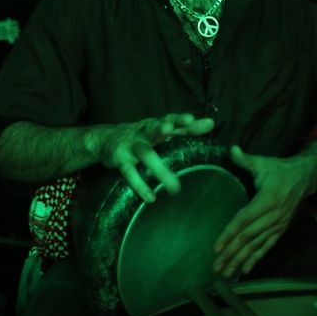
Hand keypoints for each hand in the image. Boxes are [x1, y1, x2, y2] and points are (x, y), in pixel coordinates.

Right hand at [95, 113, 213, 202]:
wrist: (105, 139)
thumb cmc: (142, 135)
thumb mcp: (161, 129)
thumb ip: (185, 128)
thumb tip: (212, 123)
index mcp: (157, 125)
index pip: (171, 119)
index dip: (183, 120)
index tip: (199, 122)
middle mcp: (145, 132)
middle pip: (154, 128)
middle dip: (162, 128)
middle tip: (170, 129)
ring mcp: (131, 146)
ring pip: (146, 155)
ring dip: (159, 169)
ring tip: (175, 187)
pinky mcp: (120, 160)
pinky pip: (130, 173)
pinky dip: (140, 185)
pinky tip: (150, 197)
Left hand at [211, 145, 313, 277]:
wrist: (304, 178)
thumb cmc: (279, 170)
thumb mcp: (263, 163)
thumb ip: (246, 159)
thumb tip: (232, 149)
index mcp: (267, 200)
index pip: (244, 220)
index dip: (229, 234)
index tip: (216, 248)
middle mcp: (273, 216)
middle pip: (248, 238)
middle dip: (231, 253)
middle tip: (216, 266)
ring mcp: (278, 225)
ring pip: (257, 246)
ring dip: (241, 260)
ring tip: (227, 273)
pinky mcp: (281, 229)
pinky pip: (268, 246)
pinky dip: (257, 259)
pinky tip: (246, 270)